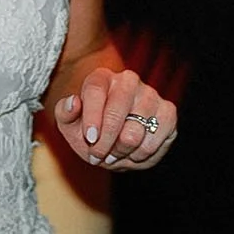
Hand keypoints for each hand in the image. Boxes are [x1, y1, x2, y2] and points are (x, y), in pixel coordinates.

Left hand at [53, 68, 177, 169]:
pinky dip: (140, 155)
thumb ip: (64, 113)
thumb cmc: (90, 129)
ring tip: (114, 154)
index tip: (89, 138)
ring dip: (121, 152)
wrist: (114, 139)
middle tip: (97, 156)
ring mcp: (151, 94)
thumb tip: (74, 102)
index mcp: (101, 77)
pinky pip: (154, 141)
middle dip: (104, 142)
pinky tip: (132, 153)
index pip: (95, 91)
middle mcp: (128, 80)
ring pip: (135, 132)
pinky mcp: (168, 112)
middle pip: (116, 112)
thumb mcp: (69, 124)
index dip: (92, 117)